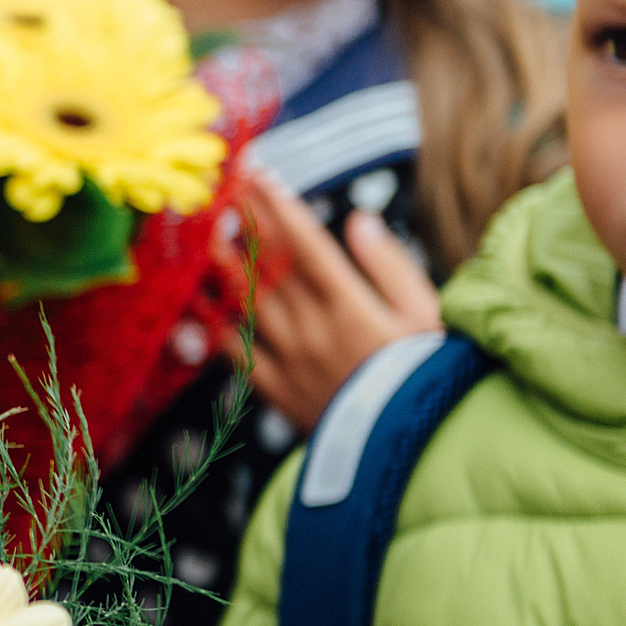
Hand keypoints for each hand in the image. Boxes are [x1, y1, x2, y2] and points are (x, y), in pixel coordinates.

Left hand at [214, 176, 442, 432]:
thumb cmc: (428, 377)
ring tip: (205, 232)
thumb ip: (389, 265)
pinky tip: (197, 301)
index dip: (277, 205)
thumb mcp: (426, 316)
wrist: (412, 451)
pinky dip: (213, 323)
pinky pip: (234, 352)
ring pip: (245, 301)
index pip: (304, 242)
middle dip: (243, 223)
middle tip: (221, 190)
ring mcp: (289, 359)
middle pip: (267, 265)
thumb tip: (358, 219)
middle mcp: (311, 327)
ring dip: (223, 264)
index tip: (256, 174)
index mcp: (351, 305)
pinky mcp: (276, 390)